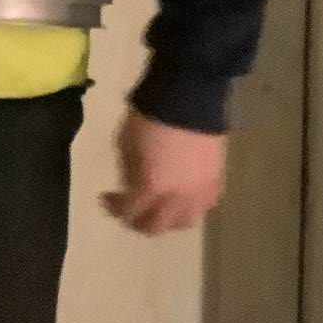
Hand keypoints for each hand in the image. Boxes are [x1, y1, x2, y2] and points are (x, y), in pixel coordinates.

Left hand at [100, 107, 226, 234]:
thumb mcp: (125, 143)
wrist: (188, 96)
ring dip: (168, 219)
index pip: (129, 213)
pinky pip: (204, 206)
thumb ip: (128, 172)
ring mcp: (200, 192)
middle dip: (139, 221)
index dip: (114, 208)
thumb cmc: (149, 116)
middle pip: (156, 226)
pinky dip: (190, 206)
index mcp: (151, 187)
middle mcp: (177, 198)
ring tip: (159, 206)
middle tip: (130, 209)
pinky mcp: (217, 180)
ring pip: (184, 221)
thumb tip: (131, 186)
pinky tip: (181, 196)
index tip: (105, 197)